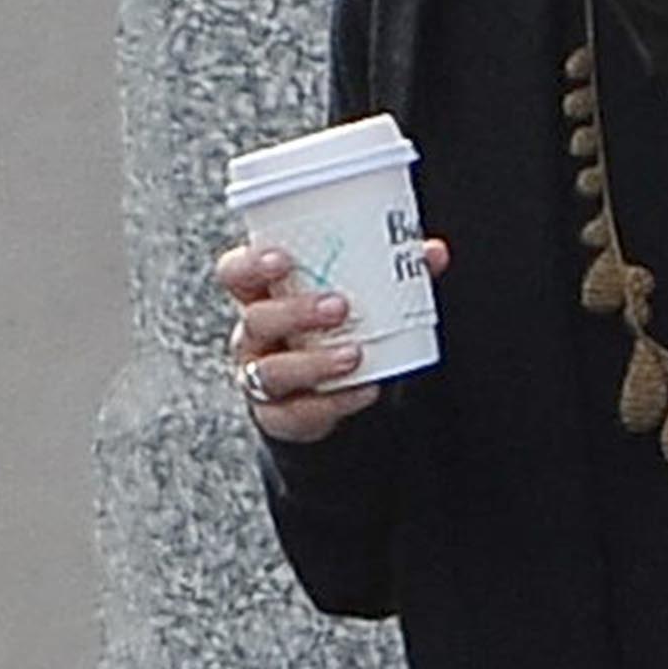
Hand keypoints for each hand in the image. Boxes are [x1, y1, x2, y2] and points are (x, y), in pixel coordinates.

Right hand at [215, 238, 449, 443]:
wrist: (330, 394)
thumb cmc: (333, 329)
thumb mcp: (354, 298)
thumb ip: (392, 273)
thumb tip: (432, 252)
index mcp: (262, 295)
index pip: (235, 273)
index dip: (250, 265)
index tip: (281, 259)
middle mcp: (254, 336)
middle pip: (256, 320)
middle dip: (294, 312)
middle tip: (339, 306)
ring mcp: (261, 378)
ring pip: (272, 371)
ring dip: (313, 362)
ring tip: (354, 354)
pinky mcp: (278, 416)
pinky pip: (299, 412)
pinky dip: (335, 402)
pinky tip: (365, 389)